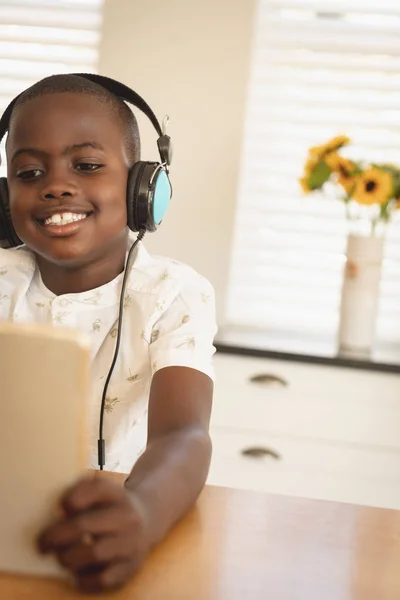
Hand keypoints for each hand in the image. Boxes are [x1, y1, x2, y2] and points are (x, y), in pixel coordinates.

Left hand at [37, 476, 149, 592]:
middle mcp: (127, 516)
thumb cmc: (111, 506)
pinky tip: (78, 574)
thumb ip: (78, 493)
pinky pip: (103, 579)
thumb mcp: (100, 491)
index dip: (70, 498)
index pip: (94, 489)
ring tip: (62, 558)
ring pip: (95, 553)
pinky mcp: (132, 567)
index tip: (59, 508)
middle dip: (57, 536)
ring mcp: (132, 542)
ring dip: (69, 558)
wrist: (148, 518)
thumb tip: (58, 513)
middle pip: (85, 525)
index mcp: (116, 494)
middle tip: (42, 544)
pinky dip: (84, 579)